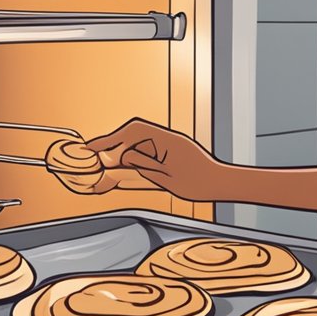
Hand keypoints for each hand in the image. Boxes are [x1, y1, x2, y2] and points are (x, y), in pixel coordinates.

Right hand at [84, 118, 229, 200]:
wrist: (224, 183)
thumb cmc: (201, 183)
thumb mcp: (166, 179)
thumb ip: (141, 168)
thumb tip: (119, 161)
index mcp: (165, 140)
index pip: (130, 132)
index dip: (109, 139)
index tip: (92, 147)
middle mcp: (167, 138)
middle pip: (133, 135)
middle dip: (113, 145)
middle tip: (96, 157)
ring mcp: (171, 144)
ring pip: (141, 143)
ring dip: (125, 152)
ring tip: (110, 167)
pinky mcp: (174, 152)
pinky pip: (149, 150)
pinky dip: (137, 157)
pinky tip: (131, 168)